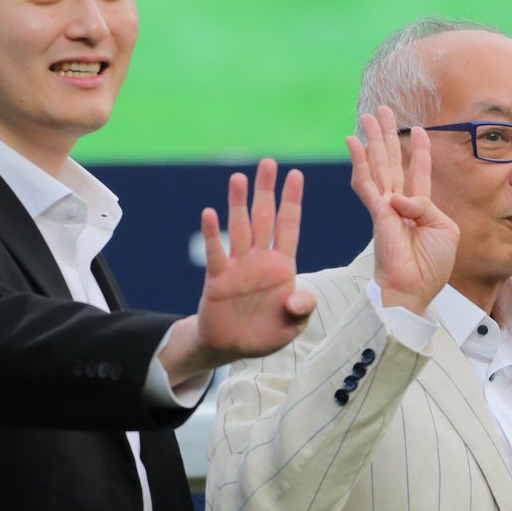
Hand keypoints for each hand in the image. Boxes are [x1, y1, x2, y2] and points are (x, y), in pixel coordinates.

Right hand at [160, 160, 315, 382]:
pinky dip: (213, 234)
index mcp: (282, 265)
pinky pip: (216, 253)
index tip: (296, 174)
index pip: (289, 226)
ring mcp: (238, 267)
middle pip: (264, 218)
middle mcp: (260, 260)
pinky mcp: (218, 280)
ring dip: (239, 204)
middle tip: (267, 163)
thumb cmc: (266, 332)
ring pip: (240, 228)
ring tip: (238, 178)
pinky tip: (210, 213)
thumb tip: (295, 297)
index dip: (292, 201)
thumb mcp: (294, 324)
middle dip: (266, 191)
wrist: (233, 347)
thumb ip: (302, 308)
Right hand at [348, 108, 457, 315]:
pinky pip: (366, 182)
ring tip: (368, 115)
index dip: (420, 151)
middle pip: (393, 162)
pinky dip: (359, 161)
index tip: (421, 129)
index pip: (419, 173)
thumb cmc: (431, 266)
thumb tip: (399, 198)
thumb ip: (426, 207)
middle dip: (387, 136)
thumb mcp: (444, 230)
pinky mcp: (377, 213)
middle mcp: (400, 204)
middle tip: (381, 110)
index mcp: (421, 209)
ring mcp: (386, 207)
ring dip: (373, 139)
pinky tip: (353, 142)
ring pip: (378, 165)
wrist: (414, 288)